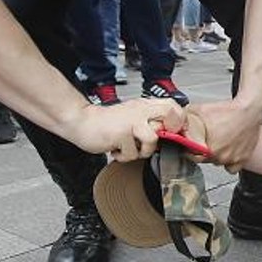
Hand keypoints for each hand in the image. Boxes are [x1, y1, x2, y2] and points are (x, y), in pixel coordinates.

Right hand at [67, 98, 184, 161]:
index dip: (179, 119)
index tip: (176, 132)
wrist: (82, 122)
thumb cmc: (108, 123)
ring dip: (143, 151)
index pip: (172, 104)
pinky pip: (133, 153)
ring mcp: (130, 121)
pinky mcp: (120, 134)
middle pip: (169, 113)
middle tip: (156, 141)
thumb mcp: (132, 116)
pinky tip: (116, 150)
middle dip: (170, 131)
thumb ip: (149, 121)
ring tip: (131, 149)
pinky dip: (124, 157)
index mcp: (144, 105)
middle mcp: (139, 110)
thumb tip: (171, 133)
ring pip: (153, 138)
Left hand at [186, 99, 261, 172]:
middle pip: (204, 160)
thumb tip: (173, 123)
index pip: (191, 156)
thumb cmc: (228, 110)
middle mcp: (220, 157)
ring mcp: (232, 159)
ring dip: (216, 155)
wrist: (250, 109)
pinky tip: (227, 151)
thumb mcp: (200, 110)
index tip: (191, 144)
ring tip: (218, 141)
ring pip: (218, 163)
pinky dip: (229, 162)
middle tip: (207, 139)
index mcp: (208, 148)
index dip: (189, 149)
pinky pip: (232, 168)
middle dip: (202, 151)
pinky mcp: (243, 159)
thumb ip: (184, 119)